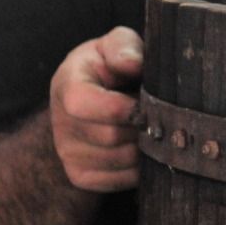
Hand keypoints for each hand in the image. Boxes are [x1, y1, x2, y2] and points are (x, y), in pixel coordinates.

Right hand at [49, 27, 144, 192]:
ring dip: (147, 147)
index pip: (81, 103)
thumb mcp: (117, 45)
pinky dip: (142, 167)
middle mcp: (61, 123)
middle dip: (143, 126)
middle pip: (110, 136)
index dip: (118, 107)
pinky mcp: (81, 175)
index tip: (145, 104)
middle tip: (164, 115)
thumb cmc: (111, 67)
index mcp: (67, 85)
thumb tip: (132, 63)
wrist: (95, 99)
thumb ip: (123, 47)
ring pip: (120, 160)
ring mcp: (68, 153)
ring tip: (156, 128)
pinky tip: (148, 147)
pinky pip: (121, 180)